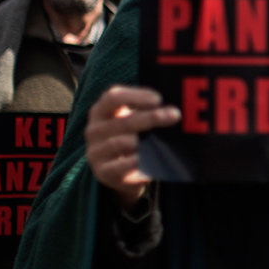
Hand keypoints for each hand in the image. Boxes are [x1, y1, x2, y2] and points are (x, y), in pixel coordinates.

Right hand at [85, 85, 179, 209]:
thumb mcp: (133, 119)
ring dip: (145, 141)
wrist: (120, 170)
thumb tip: (170, 109)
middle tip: (174, 116)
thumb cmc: (131, 136)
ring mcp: (95, 152)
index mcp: (100, 111)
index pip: (113, 97)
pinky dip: (139, 161)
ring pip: (122, 143)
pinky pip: (122, 166)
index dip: (136, 96)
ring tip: (164, 140)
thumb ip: (146, 110)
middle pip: (124, 121)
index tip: (158, 99)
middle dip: (152, 118)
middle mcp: (94, 130)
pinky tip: (153, 159)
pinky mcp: (102, 172)